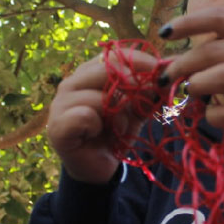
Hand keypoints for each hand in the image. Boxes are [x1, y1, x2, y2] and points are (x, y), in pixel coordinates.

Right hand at [47, 50, 159, 183]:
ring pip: (98, 96)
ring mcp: (60, 104)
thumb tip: (166, 71)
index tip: (161, 72)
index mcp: (88, 73)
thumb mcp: (137, 108)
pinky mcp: (57, 126)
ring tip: (118, 128)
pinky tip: (100, 135)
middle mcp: (70, 83)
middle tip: (142, 104)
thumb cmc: (116, 133)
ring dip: (117, 114)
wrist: (100, 168)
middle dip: (132, 87)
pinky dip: (99, 126)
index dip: (140, 62)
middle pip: (106, 70)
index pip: (114, 55)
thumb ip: (148, 90)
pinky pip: (85, 116)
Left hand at [159, 7, 223, 139]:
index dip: (189, 23)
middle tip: (167, 76)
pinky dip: (212, 115)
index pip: (221, 18)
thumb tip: (167, 61)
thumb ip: (211, 50)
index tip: (164, 33)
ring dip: (197, 84)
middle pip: (216, 51)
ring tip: (190, 90)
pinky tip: (212, 113)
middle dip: (183, 64)